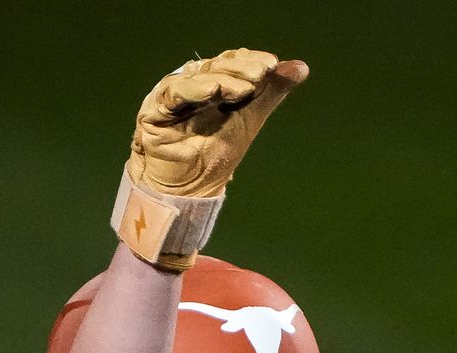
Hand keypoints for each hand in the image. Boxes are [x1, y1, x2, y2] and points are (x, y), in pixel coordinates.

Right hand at [127, 49, 307, 198]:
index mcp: (212, 80)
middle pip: (215, 67)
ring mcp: (171, 95)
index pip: (231, 62)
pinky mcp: (154, 111)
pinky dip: (192, 90)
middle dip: (240, 69)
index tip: (273, 64)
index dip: (251, 60)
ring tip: (244, 86)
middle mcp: (191, 83)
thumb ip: (271, 92)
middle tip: (262, 72)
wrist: (189, 188)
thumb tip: (302, 67)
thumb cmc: (216, 153)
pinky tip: (212, 89)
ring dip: (222, 79)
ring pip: (196, 78)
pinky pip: (173, 95)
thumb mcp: (250, 119)